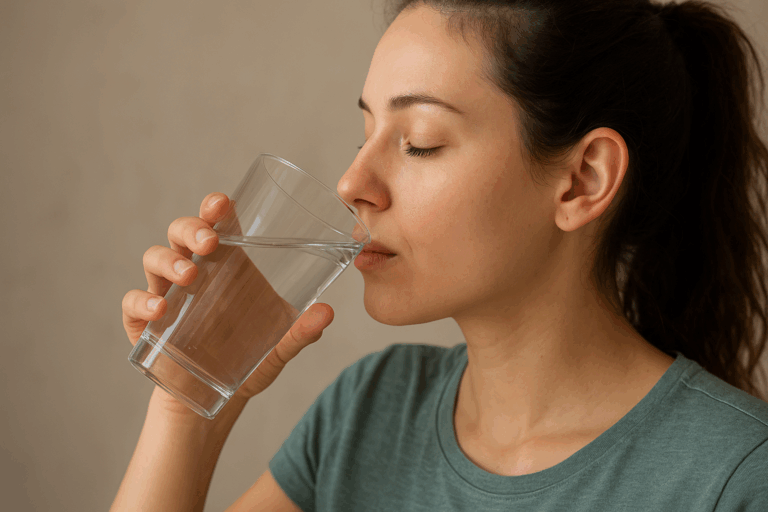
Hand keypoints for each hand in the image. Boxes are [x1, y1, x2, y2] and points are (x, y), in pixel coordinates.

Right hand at [121, 192, 334, 417]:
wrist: (213, 402)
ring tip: (189, 276)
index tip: (222, 203)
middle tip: (209, 243)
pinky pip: (133, 302)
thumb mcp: (278, 348)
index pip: (217, 225)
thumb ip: (300, 331)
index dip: (215, 208)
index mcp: (227, 267)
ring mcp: (166, 294)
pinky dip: (141, 301)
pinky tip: (158, 310)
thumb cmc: (246, 362)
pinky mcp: (143, 323)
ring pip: (154, 257)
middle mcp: (194, 272)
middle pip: (182, 232)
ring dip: (169, 260)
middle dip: (193, 229)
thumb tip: (328, 312)